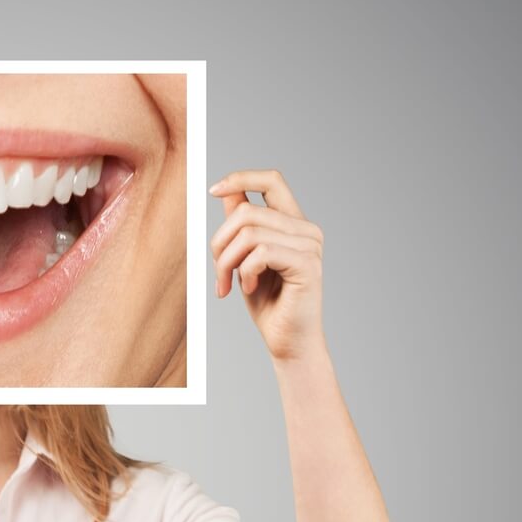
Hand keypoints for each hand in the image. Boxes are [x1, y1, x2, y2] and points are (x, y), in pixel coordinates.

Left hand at [208, 168, 324, 361]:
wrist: (289, 343)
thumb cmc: (269, 305)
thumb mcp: (246, 259)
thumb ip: (242, 227)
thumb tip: (227, 191)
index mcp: (294, 224)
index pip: (272, 180)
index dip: (241, 177)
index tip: (212, 190)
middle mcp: (306, 229)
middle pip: (247, 211)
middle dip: (219, 242)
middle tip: (217, 273)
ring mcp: (310, 246)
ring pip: (249, 233)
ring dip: (227, 262)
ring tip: (227, 284)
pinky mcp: (307, 264)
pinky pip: (261, 252)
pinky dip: (245, 271)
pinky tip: (249, 288)